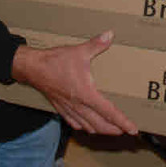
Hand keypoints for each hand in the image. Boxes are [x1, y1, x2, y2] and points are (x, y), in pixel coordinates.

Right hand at [11, 30, 138, 135]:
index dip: (122, 121)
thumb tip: (109, 35)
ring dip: (101, 131)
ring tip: (112, 130)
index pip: (109, 112)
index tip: (133, 129)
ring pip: (88, 127)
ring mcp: (69, 109)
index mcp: (86, 94)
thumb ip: (96, 45)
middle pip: (100, 125)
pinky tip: (88, 127)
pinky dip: (85, 128)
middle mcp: (78, 105)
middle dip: (115, 130)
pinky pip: (75, 124)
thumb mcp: (79, 51)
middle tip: (126, 131)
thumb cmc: (55, 61)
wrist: (33, 68)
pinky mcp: (61, 109)